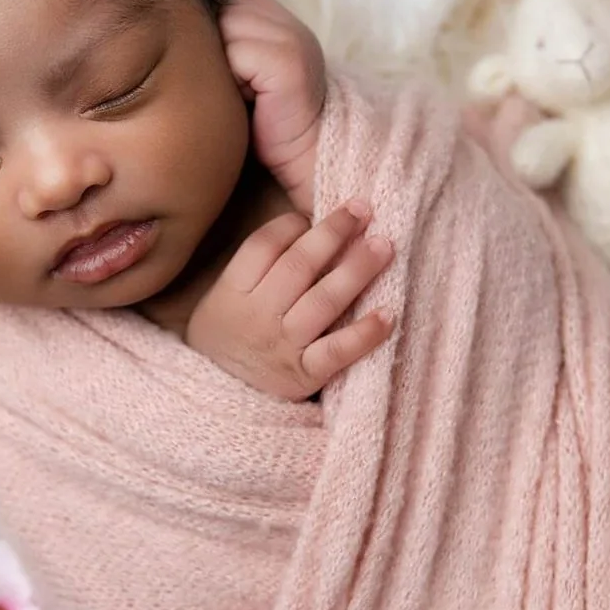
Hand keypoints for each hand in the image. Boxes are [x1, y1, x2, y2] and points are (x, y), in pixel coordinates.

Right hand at [185, 201, 395, 400]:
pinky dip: (364, 333)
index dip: (291, 226)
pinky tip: (389, 314)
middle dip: (334, 233)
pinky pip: (338, 350)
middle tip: (364, 209)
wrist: (219, 400)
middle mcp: (257, 316)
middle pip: (298, 265)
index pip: (263, 246)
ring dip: (357, 270)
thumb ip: (258, 268)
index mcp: (233, 292)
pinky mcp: (304, 375)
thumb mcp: (224, 299)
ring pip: (324, 300)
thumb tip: (308, 225)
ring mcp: (282, 346)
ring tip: (384, 246)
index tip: (312, 217)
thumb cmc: (231, 339)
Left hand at [221, 0, 327, 218]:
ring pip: (228, 28)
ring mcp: (292, 40)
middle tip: (242, 86)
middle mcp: (291, 25)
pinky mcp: (287, 62)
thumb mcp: (249, 73)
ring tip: (245, 92)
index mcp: (283, 23)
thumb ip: (233, 42)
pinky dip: (235, 79)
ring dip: (227, 62)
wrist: (305, 156)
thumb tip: (186, 25)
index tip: (240, 73)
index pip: (233, 2)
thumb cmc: (267, 122)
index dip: (225, 36)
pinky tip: (253, 100)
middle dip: (223, 46)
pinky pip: (237, 53)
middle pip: (226, 12)